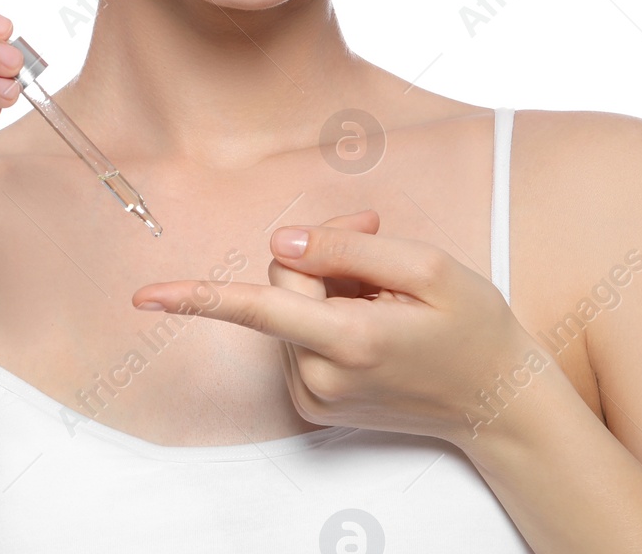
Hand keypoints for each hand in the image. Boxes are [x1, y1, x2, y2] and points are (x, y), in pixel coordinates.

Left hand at [129, 210, 553, 448]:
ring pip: (288, 308)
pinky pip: (299, 335)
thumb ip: (347, 249)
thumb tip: (282, 242)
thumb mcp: (427, 267)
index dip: (197, 297)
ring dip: (328, 287)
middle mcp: (322, 374)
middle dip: (320, 253)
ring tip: (386, 297)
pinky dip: (328, 317)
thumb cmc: (472, 327)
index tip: (143, 298)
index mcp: (349, 339)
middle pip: (281, 283)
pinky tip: (373, 322)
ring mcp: (315, 395)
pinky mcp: (315, 403)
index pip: (257, 306)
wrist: (498, 400)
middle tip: (376, 238)